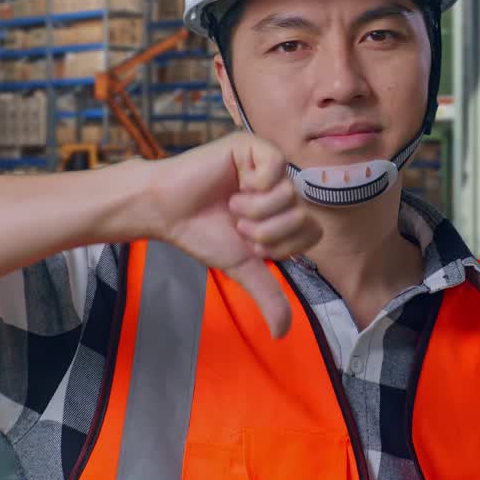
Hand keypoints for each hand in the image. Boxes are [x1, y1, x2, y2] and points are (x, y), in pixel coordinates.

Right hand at [143, 132, 322, 337]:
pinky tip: (234, 184)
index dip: (282, 246)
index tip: (251, 244)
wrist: (167, 211)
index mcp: (283, 211)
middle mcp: (281, 186)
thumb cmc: (201, 232)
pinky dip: (253, 185)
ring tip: (231, 204)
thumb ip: (267, 295)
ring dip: (254, 210)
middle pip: (302, 215)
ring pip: (288, 194)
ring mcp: (269, 165)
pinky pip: (276, 168)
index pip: (312, 232)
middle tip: (238, 224)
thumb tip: (282, 333)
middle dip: (265, 232)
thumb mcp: (241, 266)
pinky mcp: (253, 146)